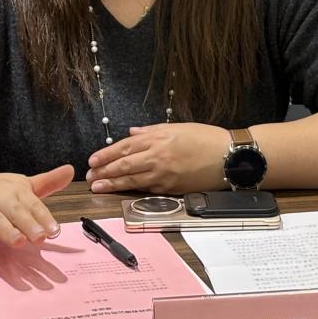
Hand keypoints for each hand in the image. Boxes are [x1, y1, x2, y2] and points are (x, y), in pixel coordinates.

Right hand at [0, 163, 73, 251]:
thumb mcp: (21, 184)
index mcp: (15, 189)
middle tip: (40, 237)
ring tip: (19, 242)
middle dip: (27, 224)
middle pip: (14, 211)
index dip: (43, 217)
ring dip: (6, 231)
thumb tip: (71, 171)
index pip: (31, 203)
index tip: (55, 230)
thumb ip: (47, 183)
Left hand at [85, 123, 226, 193]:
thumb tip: (132, 132)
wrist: (228, 157)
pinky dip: (133, 190)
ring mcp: (164, 174)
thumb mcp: (178, 127)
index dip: (106, 154)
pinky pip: (147, 189)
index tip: (92, 160)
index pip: (124, 146)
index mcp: (158, 138)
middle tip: (89, 177)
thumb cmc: (206, 139)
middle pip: (124, 165)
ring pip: (132, 180)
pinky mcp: (171, 188)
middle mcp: (158, 156)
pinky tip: (122, 191)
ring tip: (98, 187)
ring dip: (112, 184)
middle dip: (104, 171)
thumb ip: (152, 131)